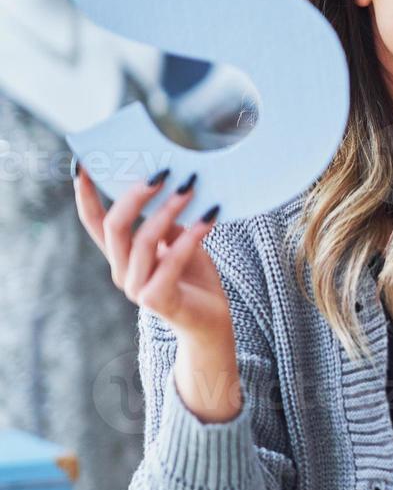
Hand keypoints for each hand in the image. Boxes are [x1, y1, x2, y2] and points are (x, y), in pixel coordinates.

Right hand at [73, 164, 229, 341]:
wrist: (211, 324)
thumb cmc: (194, 281)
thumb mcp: (179, 244)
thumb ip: (167, 224)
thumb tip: (169, 191)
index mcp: (122, 257)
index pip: (95, 223)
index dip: (86, 195)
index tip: (84, 165)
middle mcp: (123, 272)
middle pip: (115, 227)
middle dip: (136, 196)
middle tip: (163, 173)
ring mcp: (137, 288)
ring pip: (144, 241)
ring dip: (168, 210)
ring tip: (191, 188)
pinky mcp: (157, 300)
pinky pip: (171, 261)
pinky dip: (191, 235)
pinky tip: (209, 217)